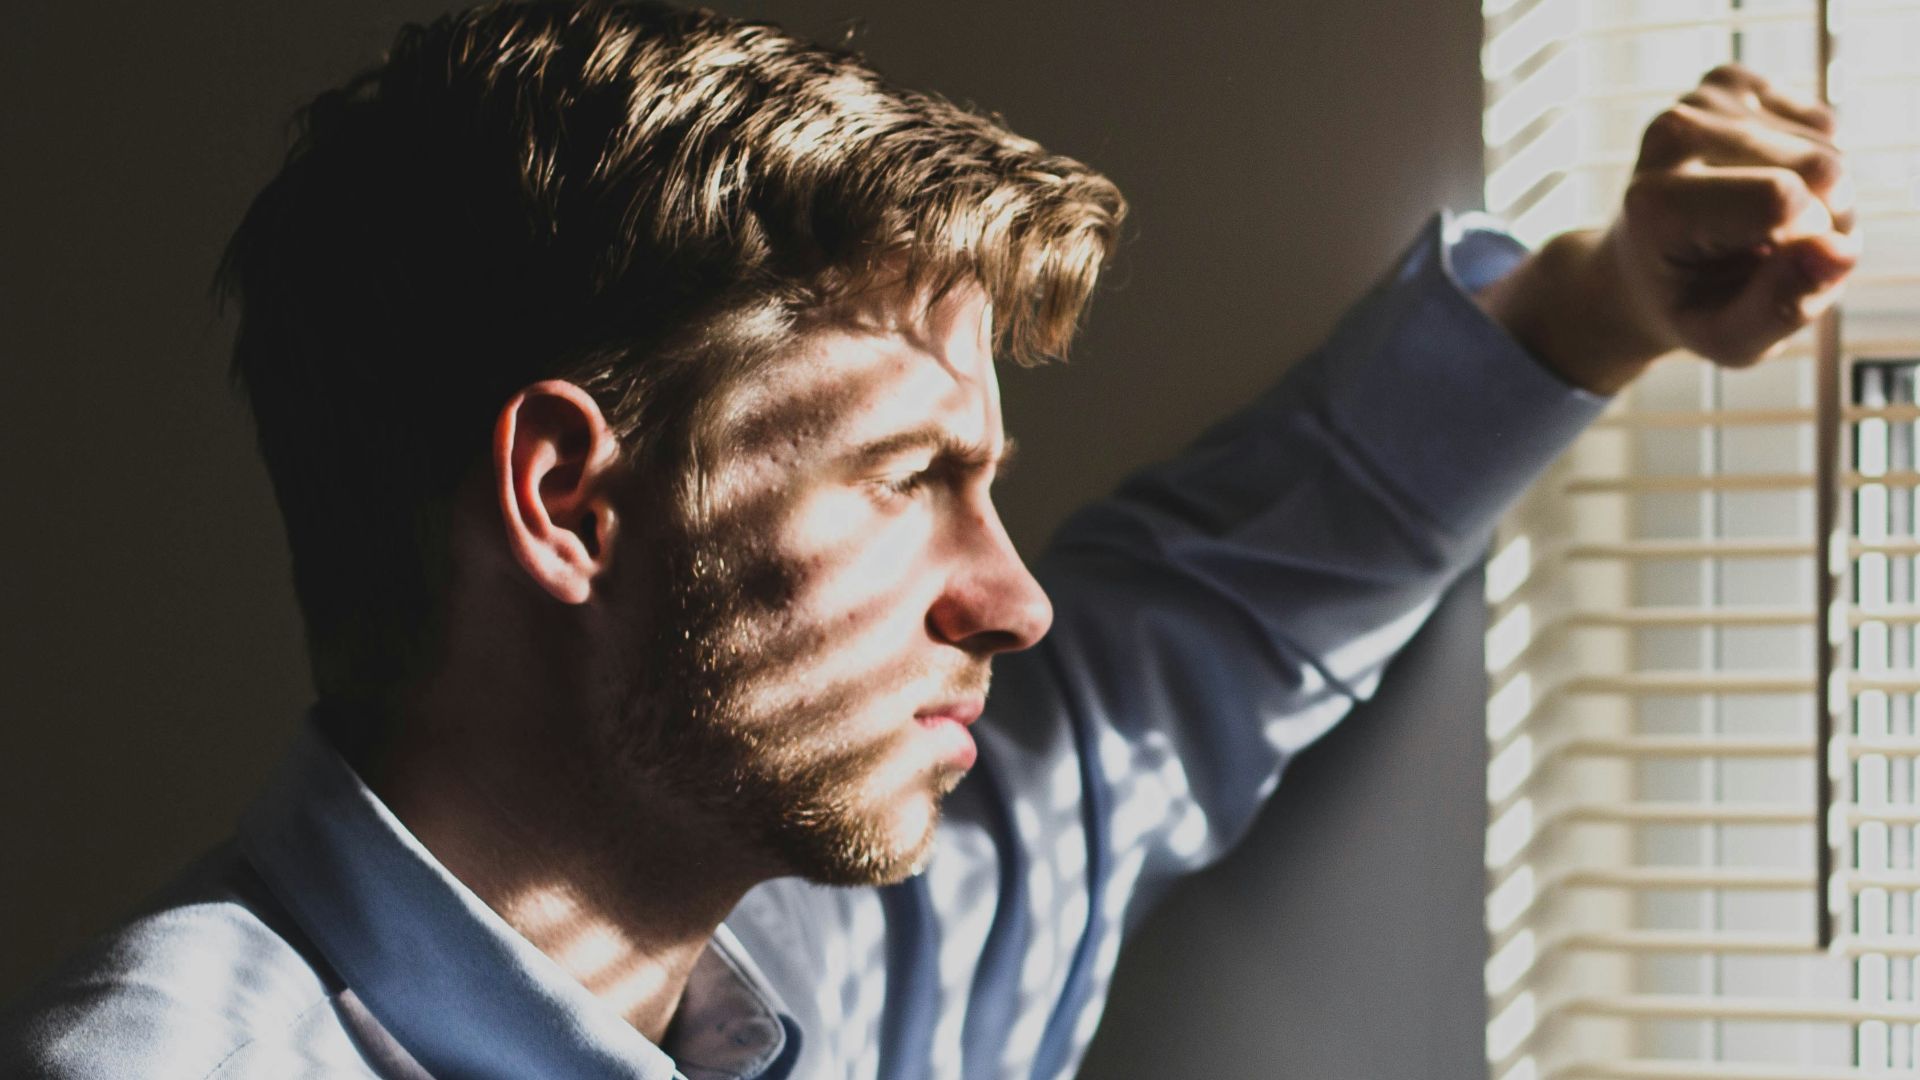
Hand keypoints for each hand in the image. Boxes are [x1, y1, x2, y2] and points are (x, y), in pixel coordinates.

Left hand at [1480, 64, 1860, 394]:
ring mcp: (1698, 102)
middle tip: (1775, 253)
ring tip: (1767, 227)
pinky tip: (1767, 185)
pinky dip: (1812, 162)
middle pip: (1820, 167)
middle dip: (1826, 221)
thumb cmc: (1687, 306)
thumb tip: (1838, 252)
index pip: (1783, 199)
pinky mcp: (1728, 84)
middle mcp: (1671, 135)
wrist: (1641, 269)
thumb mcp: (1726, 339)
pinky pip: (1822, 123)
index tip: (1772, 269)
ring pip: (1828, 146)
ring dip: (1821, 198)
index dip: (1808, 244)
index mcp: (1658, 202)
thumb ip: (1780, 308)